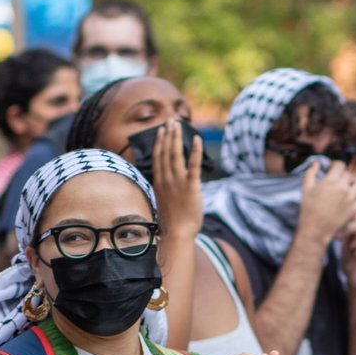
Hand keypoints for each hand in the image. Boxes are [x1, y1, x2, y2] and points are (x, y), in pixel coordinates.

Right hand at [152, 125, 204, 244]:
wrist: (178, 233)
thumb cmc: (173, 221)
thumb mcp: (164, 201)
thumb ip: (164, 188)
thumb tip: (165, 182)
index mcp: (159, 182)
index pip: (158, 157)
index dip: (160, 142)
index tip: (162, 130)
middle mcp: (166, 179)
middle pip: (166, 151)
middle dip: (168, 134)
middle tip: (171, 121)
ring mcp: (178, 182)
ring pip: (176, 154)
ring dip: (177, 137)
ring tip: (178, 124)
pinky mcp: (191, 187)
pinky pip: (193, 165)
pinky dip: (195, 151)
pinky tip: (197, 139)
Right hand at [295, 160, 355, 247]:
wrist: (315, 229)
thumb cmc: (309, 208)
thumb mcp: (306, 188)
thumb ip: (310, 172)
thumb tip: (317, 162)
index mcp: (330, 181)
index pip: (340, 164)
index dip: (336, 166)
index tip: (333, 170)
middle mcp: (342, 187)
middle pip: (349, 174)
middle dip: (343, 177)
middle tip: (338, 183)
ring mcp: (350, 198)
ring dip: (355, 184)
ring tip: (348, 189)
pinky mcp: (355, 208)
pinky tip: (353, 199)